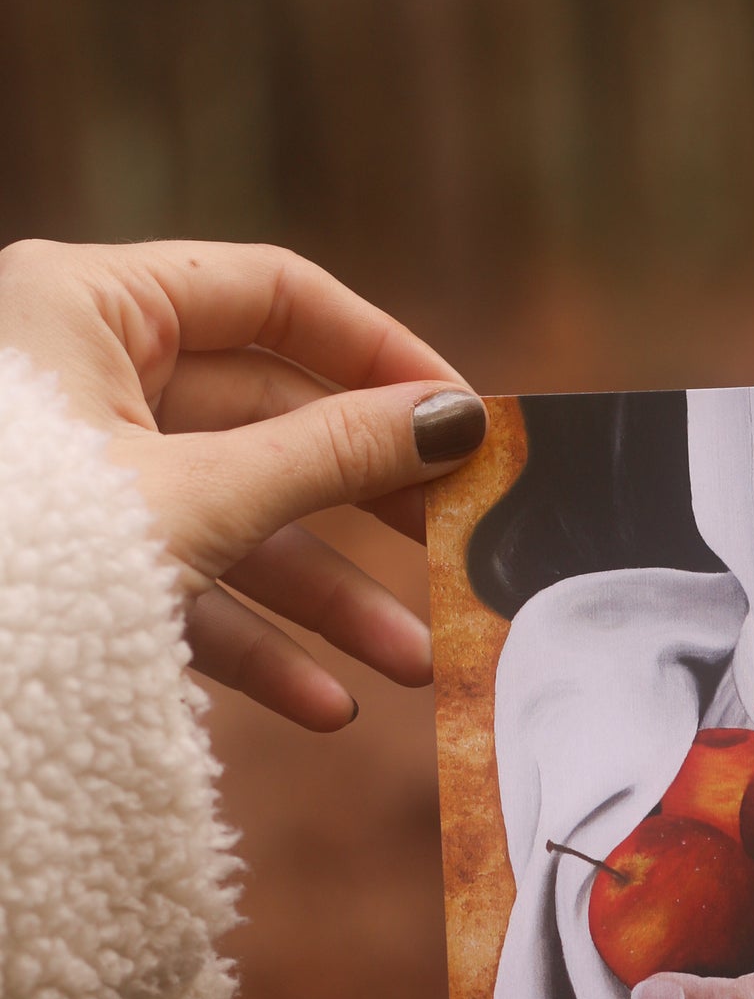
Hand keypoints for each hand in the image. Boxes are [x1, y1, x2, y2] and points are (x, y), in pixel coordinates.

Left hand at [0, 237, 487, 729]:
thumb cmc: (32, 556)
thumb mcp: (205, 498)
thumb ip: (336, 454)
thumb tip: (456, 419)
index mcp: (89, 305)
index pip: (272, 295)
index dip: (379, 353)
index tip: (464, 417)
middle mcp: (82, 376)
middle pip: (266, 420)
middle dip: (367, 504)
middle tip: (460, 542)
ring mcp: (78, 477)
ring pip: (234, 519)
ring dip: (328, 600)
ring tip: (413, 665)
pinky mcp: (72, 567)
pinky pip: (183, 589)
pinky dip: (254, 644)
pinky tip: (324, 704)